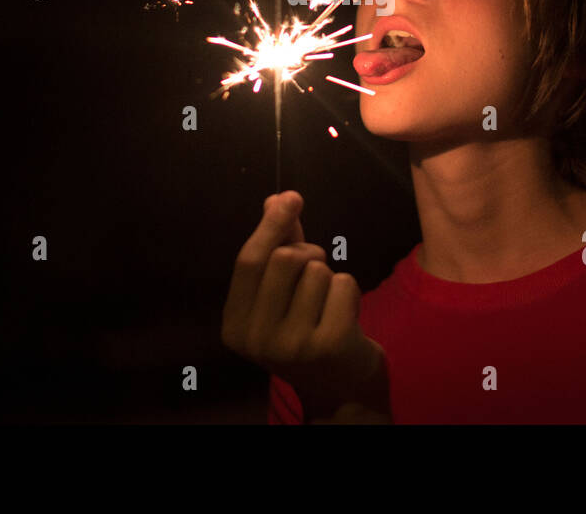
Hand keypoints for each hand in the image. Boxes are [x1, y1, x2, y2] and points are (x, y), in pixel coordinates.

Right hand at [221, 191, 389, 420]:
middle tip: (316, 274)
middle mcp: (256, 339)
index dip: (270, 225)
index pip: (248, 261)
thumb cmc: (308, 328)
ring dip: (330, 277)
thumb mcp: (282, 293)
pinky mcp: (328, 344)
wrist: (341, 388)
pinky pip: (344, 284)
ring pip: (318, 270)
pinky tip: (345, 316)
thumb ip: (276, 247)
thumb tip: (276, 199)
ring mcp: (292, 345)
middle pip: (285, 259)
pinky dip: (350, 291)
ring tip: (327, 303)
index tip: (291, 197)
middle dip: (308, 254)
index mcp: (235, 325)